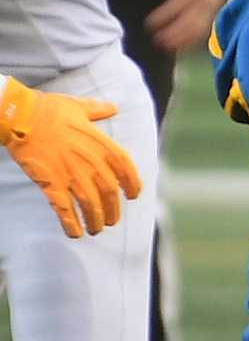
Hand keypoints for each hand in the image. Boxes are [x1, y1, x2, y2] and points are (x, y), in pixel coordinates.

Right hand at [0, 76, 142, 236]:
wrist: (23, 117)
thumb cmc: (50, 109)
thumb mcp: (79, 107)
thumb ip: (98, 111)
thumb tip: (113, 107)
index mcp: (104, 146)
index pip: (127, 171)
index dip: (133, 185)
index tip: (133, 196)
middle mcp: (93, 164)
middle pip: (110, 194)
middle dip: (113, 211)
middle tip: (111, 220)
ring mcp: (73, 176)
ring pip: (92, 206)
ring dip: (96, 221)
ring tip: (96, 230)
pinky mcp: (52, 184)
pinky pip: (65, 210)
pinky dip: (71, 224)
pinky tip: (75, 234)